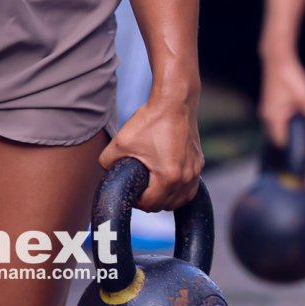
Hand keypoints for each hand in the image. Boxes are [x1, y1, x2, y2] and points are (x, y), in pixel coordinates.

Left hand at [101, 94, 202, 211]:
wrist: (174, 100)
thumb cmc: (151, 120)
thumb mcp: (121, 141)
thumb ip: (107, 160)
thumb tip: (106, 171)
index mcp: (168, 177)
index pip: (150, 204)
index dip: (136, 201)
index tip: (131, 191)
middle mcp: (185, 178)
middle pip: (166, 205)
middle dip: (150, 201)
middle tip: (139, 189)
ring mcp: (194, 171)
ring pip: (181, 200)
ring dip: (166, 199)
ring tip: (153, 189)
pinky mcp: (199, 162)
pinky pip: (190, 188)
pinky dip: (179, 190)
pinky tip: (168, 183)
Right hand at [258, 50, 304, 146]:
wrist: (278, 58)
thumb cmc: (289, 77)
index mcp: (273, 117)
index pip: (281, 142)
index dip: (293, 146)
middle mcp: (267, 116)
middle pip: (280, 136)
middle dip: (293, 136)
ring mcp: (268, 110)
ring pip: (280, 126)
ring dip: (292, 126)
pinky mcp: (271, 104)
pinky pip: (280, 118)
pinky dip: (289, 118)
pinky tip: (300, 111)